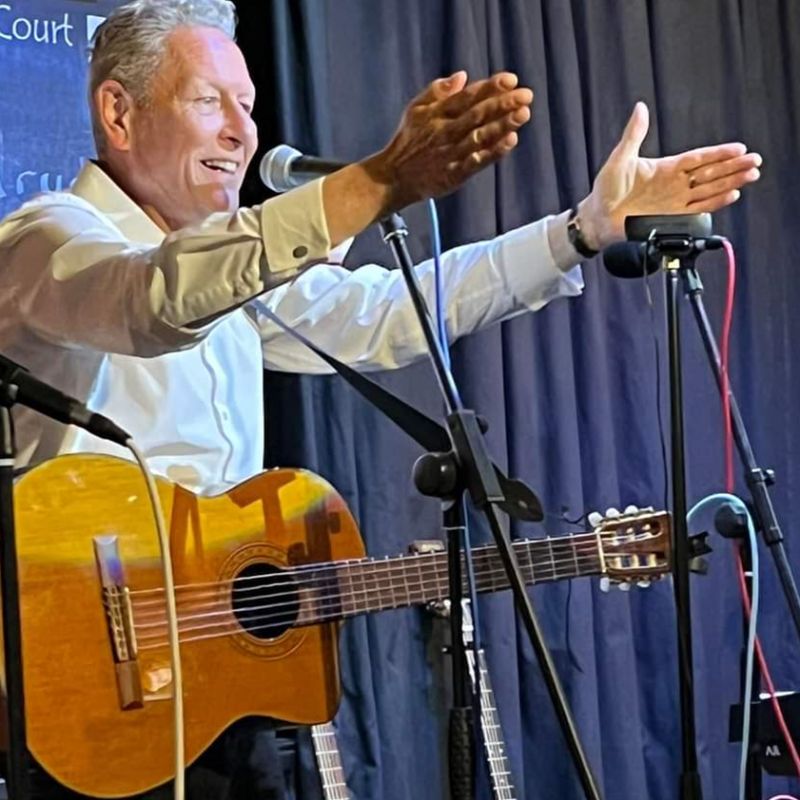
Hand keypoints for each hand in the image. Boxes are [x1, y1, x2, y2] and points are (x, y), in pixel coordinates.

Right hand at [321, 71, 531, 245]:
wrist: (393, 178)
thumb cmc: (408, 141)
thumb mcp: (415, 109)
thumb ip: (438, 91)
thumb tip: (462, 75)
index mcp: (437, 114)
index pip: (467, 97)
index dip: (490, 87)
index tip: (511, 80)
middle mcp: (444, 132)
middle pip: (477, 115)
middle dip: (503, 104)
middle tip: (526, 95)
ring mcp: (449, 154)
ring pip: (479, 137)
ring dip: (502, 125)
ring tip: (523, 114)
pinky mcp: (453, 175)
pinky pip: (476, 162)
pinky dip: (493, 152)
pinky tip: (510, 141)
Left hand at [577, 102, 761, 249]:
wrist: (598, 217)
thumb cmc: (606, 189)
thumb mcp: (620, 158)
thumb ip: (634, 134)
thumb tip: (639, 108)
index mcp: (666, 167)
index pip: (699, 157)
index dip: (718, 153)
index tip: (739, 148)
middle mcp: (675, 184)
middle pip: (711, 173)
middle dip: (733, 167)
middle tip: (755, 161)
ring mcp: (676, 201)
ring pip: (710, 189)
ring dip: (731, 182)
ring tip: (751, 175)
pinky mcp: (673, 217)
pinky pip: (699, 208)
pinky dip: (716, 202)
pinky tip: (732, 194)